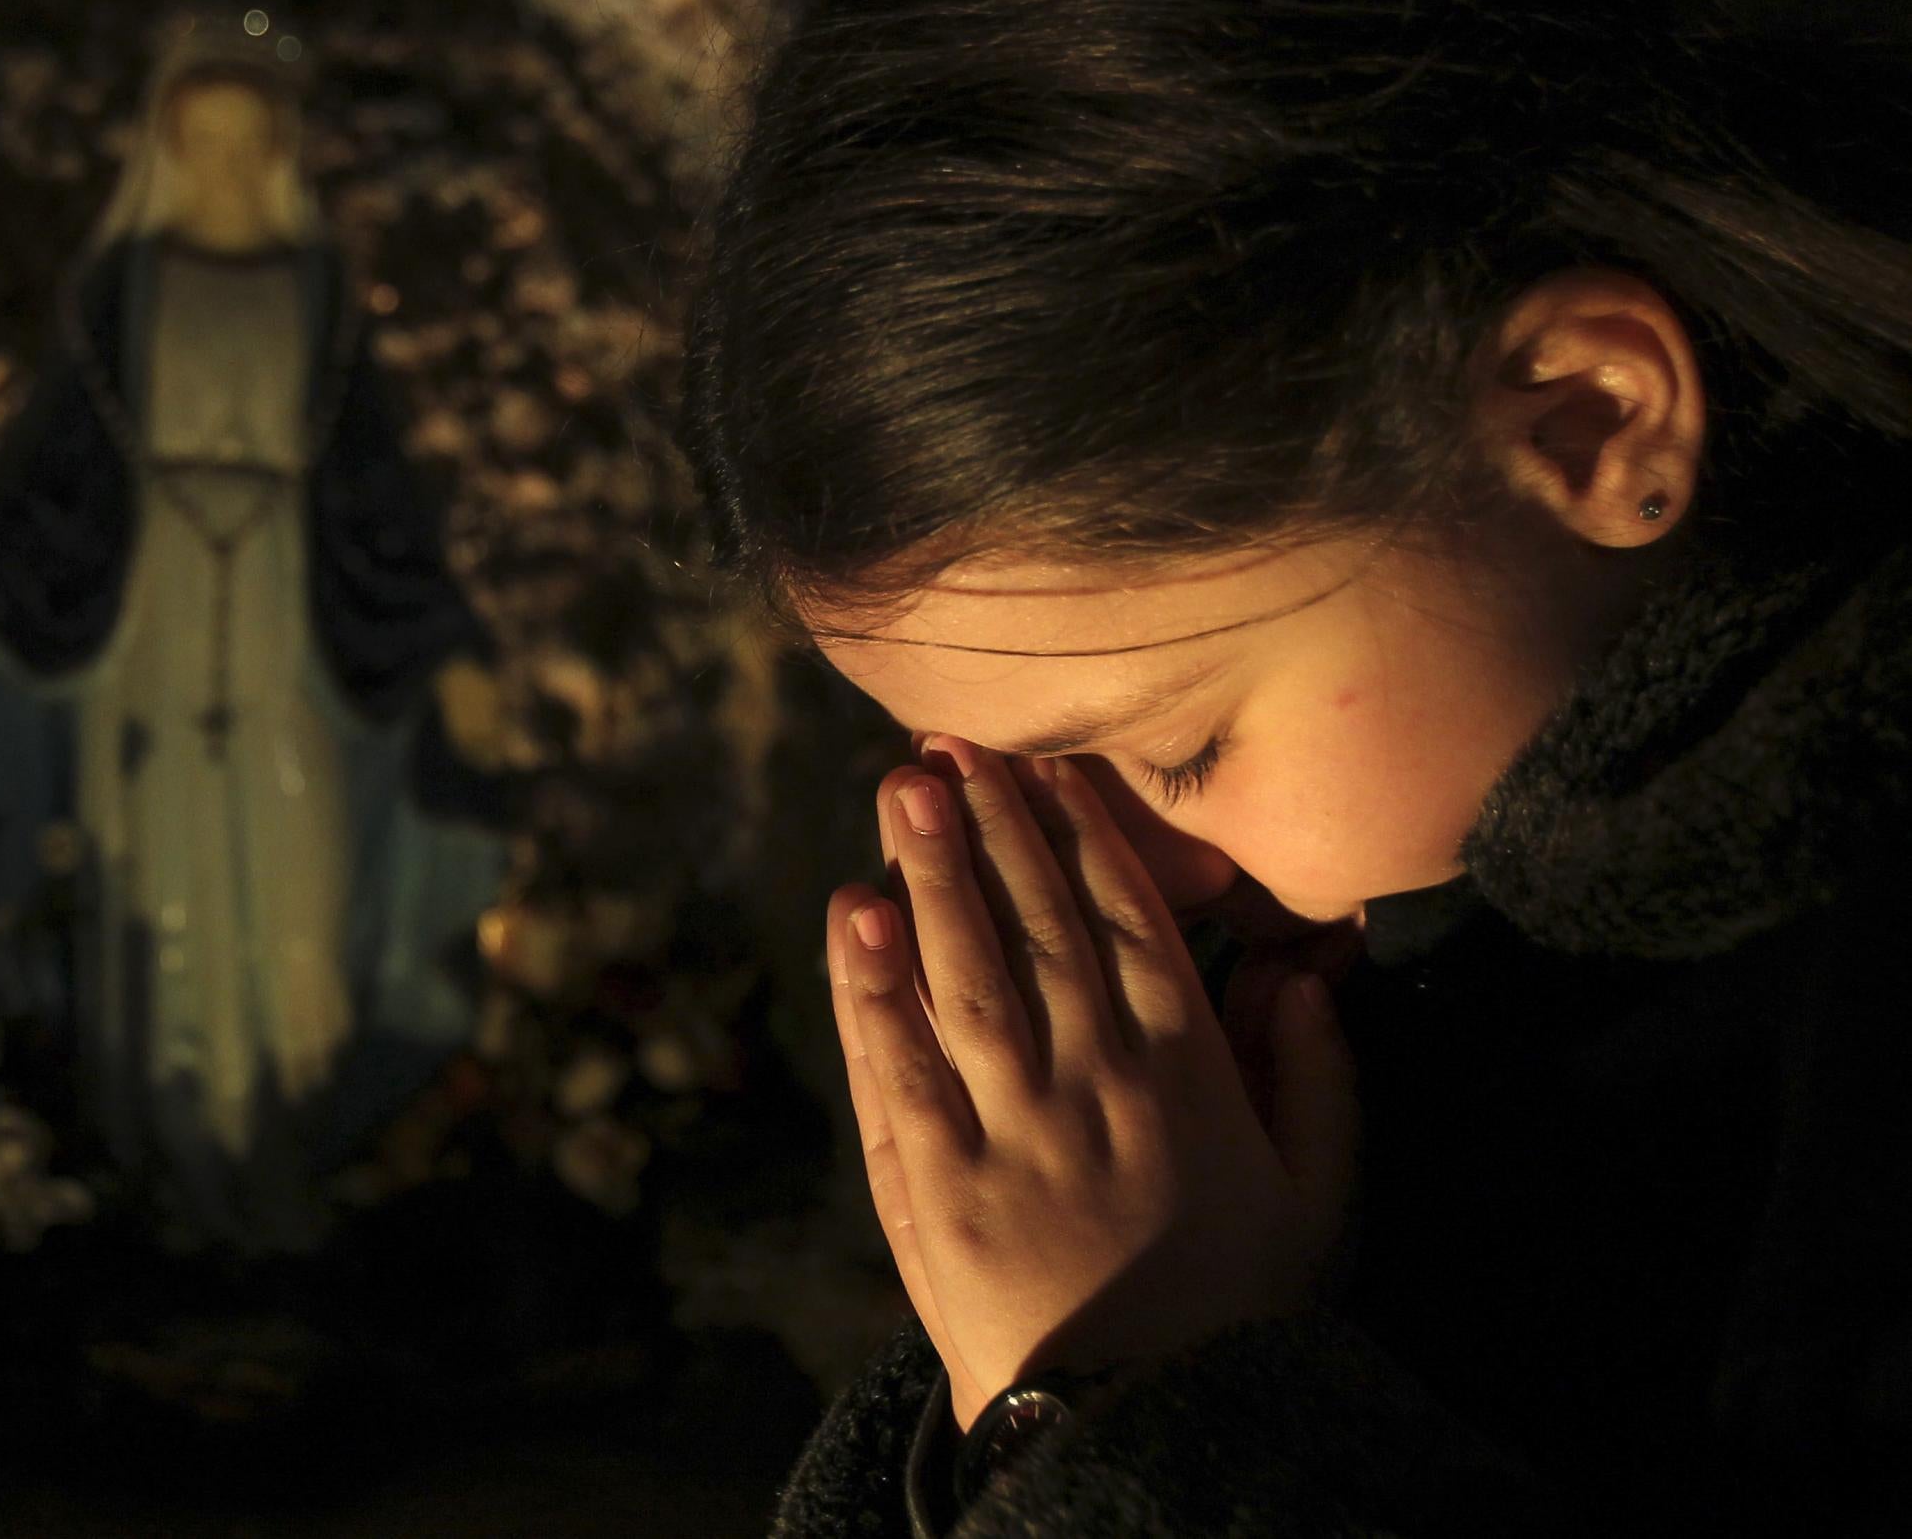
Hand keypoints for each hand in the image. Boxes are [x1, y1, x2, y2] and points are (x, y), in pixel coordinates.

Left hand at [827, 737, 1358, 1430]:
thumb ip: (1320, 1076)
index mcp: (1189, 1073)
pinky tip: (853, 915)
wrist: (1148, 1431)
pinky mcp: (936, 1185)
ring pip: (964, 973)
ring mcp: (1008, 1130)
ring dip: (927, 873)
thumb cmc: (1238, 1311)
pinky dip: (871, 987)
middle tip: (951, 743)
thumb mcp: (1322, 1198)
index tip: (1046, 766)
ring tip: (899, 789)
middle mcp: (1094, 1081)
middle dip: (990, 826)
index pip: (1129, 923)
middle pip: (1036, 924)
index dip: (1083, 835)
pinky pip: (897, 1067)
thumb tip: (1307, 966)